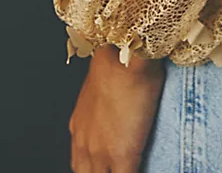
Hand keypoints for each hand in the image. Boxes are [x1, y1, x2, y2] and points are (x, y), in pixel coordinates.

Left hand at [69, 43, 164, 172]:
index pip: (80, 159)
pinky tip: (142, 171)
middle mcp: (84, 144)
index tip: (103, 164)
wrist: (126, 59)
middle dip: (98, 171)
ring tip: (122, 168)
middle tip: (111, 167)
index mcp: (79, 126)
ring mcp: (101, 153)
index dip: (92, 165)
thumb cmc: (118, 61)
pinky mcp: (122, 155)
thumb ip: (102, 100)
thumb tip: (116, 91)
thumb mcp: (102, 83)